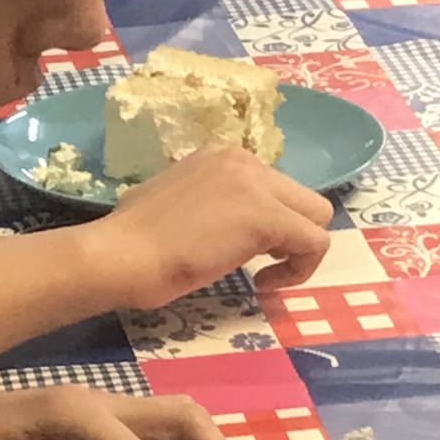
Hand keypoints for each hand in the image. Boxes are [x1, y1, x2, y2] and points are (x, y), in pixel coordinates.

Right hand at [85, 143, 334, 301]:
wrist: (123, 253)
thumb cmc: (132, 239)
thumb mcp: (173, 202)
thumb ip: (208, 201)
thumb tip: (224, 222)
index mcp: (220, 155)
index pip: (271, 186)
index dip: (267, 222)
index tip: (240, 248)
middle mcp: (243, 159)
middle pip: (301, 197)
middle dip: (288, 233)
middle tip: (257, 260)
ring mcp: (258, 184)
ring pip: (317, 216)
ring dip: (296, 249)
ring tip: (262, 272)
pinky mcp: (268, 216)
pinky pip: (314, 243)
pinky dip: (299, 270)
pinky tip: (265, 284)